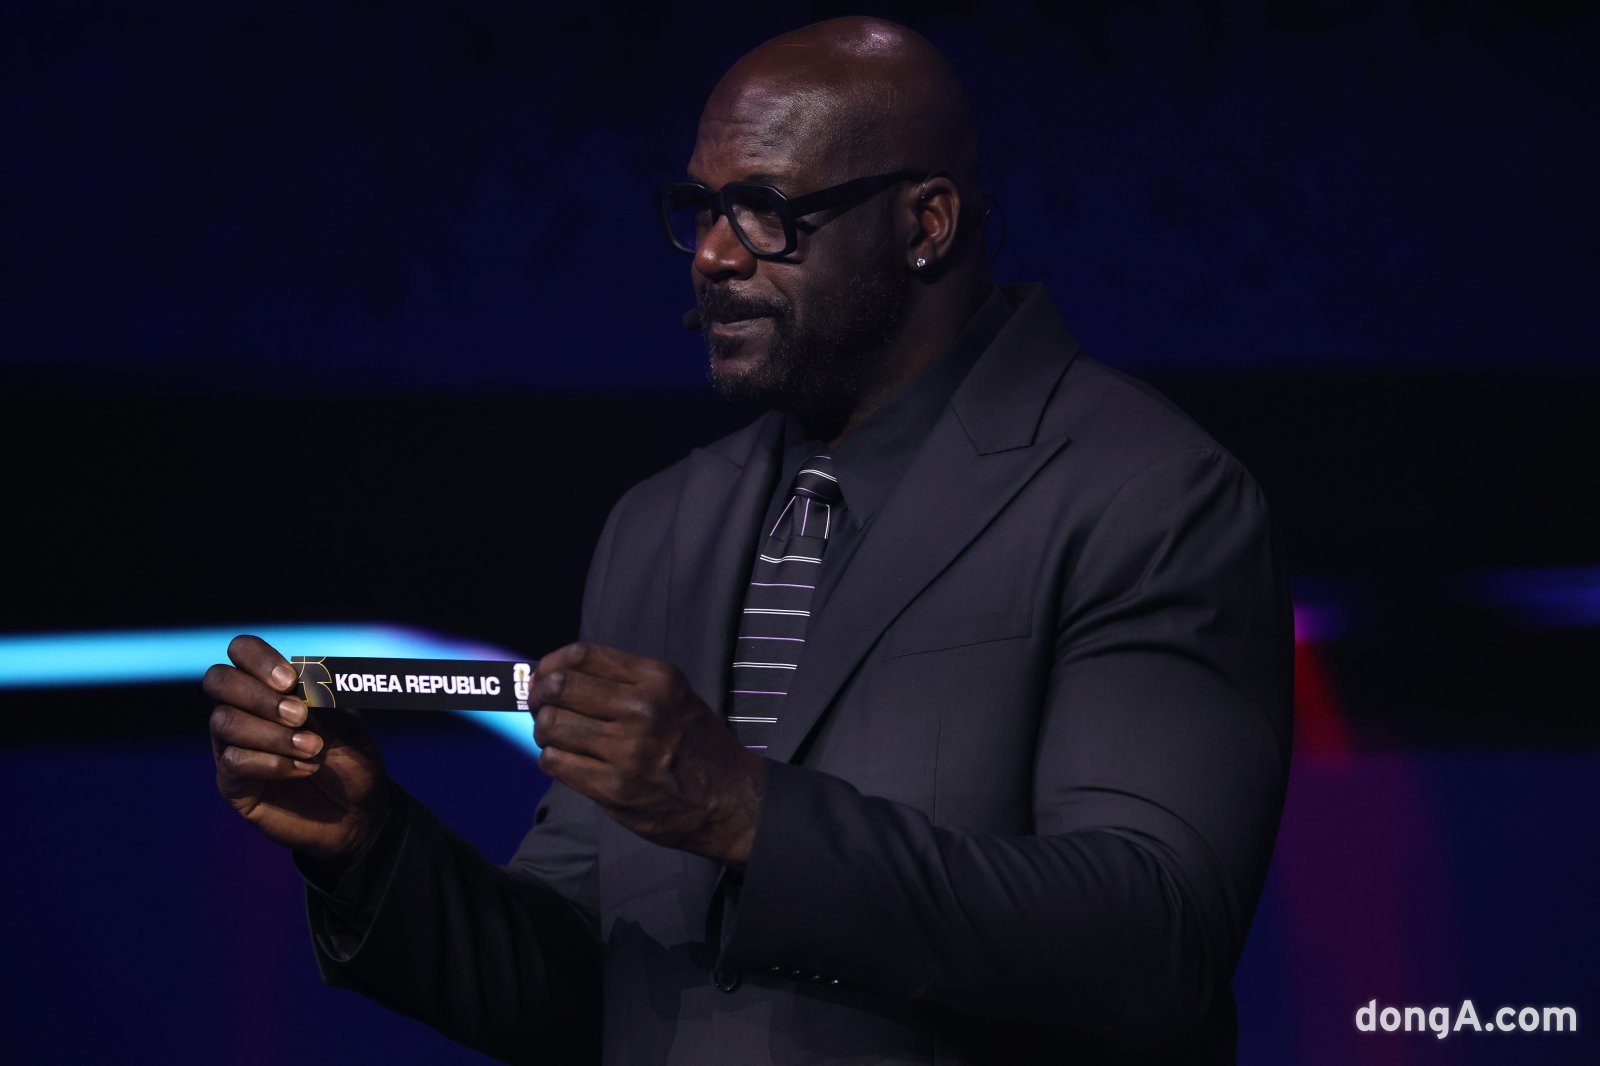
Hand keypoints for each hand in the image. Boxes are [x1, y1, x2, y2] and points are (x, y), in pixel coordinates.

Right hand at [205, 635, 388, 870]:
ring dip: (272, 733)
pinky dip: (273, 762)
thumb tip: (304, 684)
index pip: (243, 652)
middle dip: (257, 694)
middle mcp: (245, 712)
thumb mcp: (351, 727)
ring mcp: (234, 747)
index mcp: (273, 687)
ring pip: (224, 722)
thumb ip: (326, 703)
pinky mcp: (233, 783)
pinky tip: (304, 769)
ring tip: (313, 748)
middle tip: (299, 715)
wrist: (359, 814)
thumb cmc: (353, 762)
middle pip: (218, 680)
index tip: (291, 681)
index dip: (258, 658)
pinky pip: (233, 761)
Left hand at [532, 643, 764, 865]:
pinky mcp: (614, 788)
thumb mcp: (673, 696)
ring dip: (545, 731)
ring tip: (557, 737)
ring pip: (551, 725)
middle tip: (541, 707)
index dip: (550, 664)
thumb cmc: (696, 745)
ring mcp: (627, 751)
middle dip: (540, 696)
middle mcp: (642, 710)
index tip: (543, 675)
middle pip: (559, 687)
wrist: (729, 800)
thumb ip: (624, 682)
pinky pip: (555, 762)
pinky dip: (552, 759)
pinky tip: (568, 760)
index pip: (581, 656)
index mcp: (657, 680)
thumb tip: (556, 675)